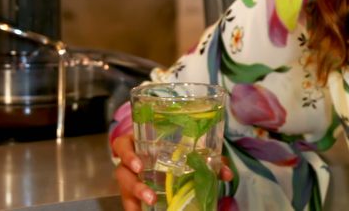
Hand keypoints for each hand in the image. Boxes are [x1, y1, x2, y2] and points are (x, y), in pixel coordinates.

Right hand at [111, 133, 233, 209]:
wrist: (168, 159)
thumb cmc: (175, 149)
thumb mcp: (188, 151)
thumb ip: (208, 160)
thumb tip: (227, 174)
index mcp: (138, 144)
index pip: (122, 146)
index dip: (127, 154)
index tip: (139, 165)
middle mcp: (130, 162)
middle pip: (121, 172)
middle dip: (135, 185)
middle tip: (150, 195)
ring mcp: (130, 179)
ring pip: (125, 189)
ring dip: (137, 199)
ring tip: (151, 204)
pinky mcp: (132, 194)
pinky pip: (129, 202)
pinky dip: (134, 208)